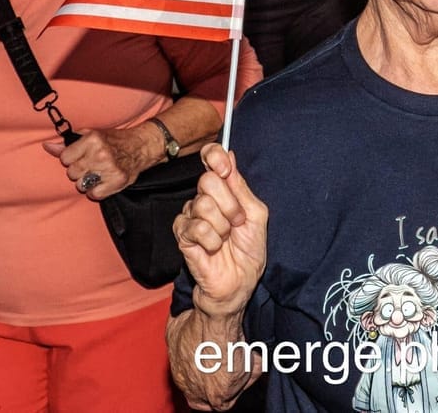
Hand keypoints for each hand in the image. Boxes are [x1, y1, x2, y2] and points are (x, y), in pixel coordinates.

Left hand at [41, 125, 156, 200]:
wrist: (141, 146)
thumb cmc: (113, 140)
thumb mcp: (91, 135)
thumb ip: (68, 143)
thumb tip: (46, 146)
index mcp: (92, 139)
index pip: (65, 158)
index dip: (71, 159)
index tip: (80, 157)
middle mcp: (100, 154)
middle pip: (72, 173)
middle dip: (78, 171)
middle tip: (90, 165)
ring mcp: (109, 169)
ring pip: (81, 185)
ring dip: (86, 182)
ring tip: (96, 174)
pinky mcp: (117, 181)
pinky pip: (94, 194)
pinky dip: (96, 191)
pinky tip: (102, 182)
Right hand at [175, 144, 267, 318]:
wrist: (239, 282)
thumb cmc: (249, 250)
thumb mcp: (256, 214)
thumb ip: (241, 186)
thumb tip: (230, 156)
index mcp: (223, 189)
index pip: (211, 157)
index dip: (214, 156)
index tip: (224, 167)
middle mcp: (204, 198)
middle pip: (207, 180)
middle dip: (230, 204)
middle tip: (237, 222)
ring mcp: (190, 215)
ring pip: (203, 204)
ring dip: (222, 226)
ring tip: (226, 239)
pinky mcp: (182, 235)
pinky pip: (196, 227)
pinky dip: (212, 240)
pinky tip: (214, 249)